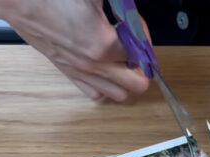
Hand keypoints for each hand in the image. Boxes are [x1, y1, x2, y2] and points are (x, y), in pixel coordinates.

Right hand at [0, 0, 150, 101]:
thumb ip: (122, 5)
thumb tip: (128, 9)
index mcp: (102, 44)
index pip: (142, 51)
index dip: (143, 34)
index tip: (134, 23)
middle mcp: (93, 65)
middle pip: (137, 84)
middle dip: (142, 65)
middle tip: (135, 45)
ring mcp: (80, 71)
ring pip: (119, 93)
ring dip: (125, 76)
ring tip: (121, 55)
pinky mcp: (67, 72)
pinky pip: (94, 92)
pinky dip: (105, 83)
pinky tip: (102, 64)